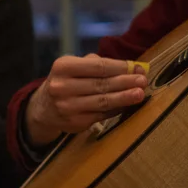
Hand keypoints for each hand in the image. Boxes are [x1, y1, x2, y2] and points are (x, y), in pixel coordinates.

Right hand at [25, 54, 148, 146]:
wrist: (44, 108)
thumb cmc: (67, 81)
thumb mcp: (74, 66)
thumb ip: (98, 64)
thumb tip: (131, 67)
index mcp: (63, 67)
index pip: (98, 66)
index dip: (121, 67)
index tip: (138, 67)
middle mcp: (62, 87)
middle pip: (101, 84)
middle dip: (125, 82)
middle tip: (143, 81)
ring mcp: (68, 107)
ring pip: (102, 102)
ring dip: (124, 98)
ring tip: (139, 94)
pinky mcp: (75, 123)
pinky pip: (101, 115)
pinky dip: (117, 109)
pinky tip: (128, 105)